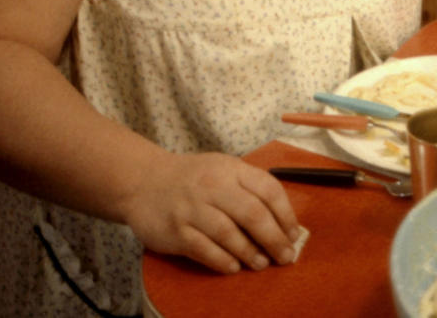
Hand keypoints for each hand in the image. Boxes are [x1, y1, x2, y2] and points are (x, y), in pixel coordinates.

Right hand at [122, 151, 303, 272]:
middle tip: (286, 257)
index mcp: (231, 169)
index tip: (294, 235)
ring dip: (250, 253)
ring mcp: (192, 209)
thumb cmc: (194, 178)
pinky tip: (234, 268)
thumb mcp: (224, 169)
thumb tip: (283, 223)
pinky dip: (222, 261)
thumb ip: (250, 189)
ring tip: (261, 264)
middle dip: (274, 239)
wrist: (143, 181)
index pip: (268, 189)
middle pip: (253, 214)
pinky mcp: (175, 231)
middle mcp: (213, 186)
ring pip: (229, 234)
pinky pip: (204, 250)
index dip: (286, 215)